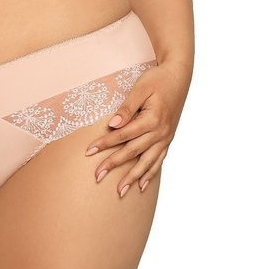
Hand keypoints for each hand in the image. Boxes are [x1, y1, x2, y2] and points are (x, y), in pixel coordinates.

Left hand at [84, 62, 190, 196]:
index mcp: (152, 119)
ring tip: (120, 191)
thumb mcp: (141, 88)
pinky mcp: (167, 139)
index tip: (89, 151)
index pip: (123, 135)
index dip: (105, 143)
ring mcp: (165, 138)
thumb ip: (127, 107)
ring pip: (147, 162)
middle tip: (97, 176)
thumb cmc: (157, 79)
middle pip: (133, 152)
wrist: (179, 76)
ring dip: (133, 177)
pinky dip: (150, 174)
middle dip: (114, 164)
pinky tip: (141, 185)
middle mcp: (160, 132)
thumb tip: (113, 124)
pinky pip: (158, 160)